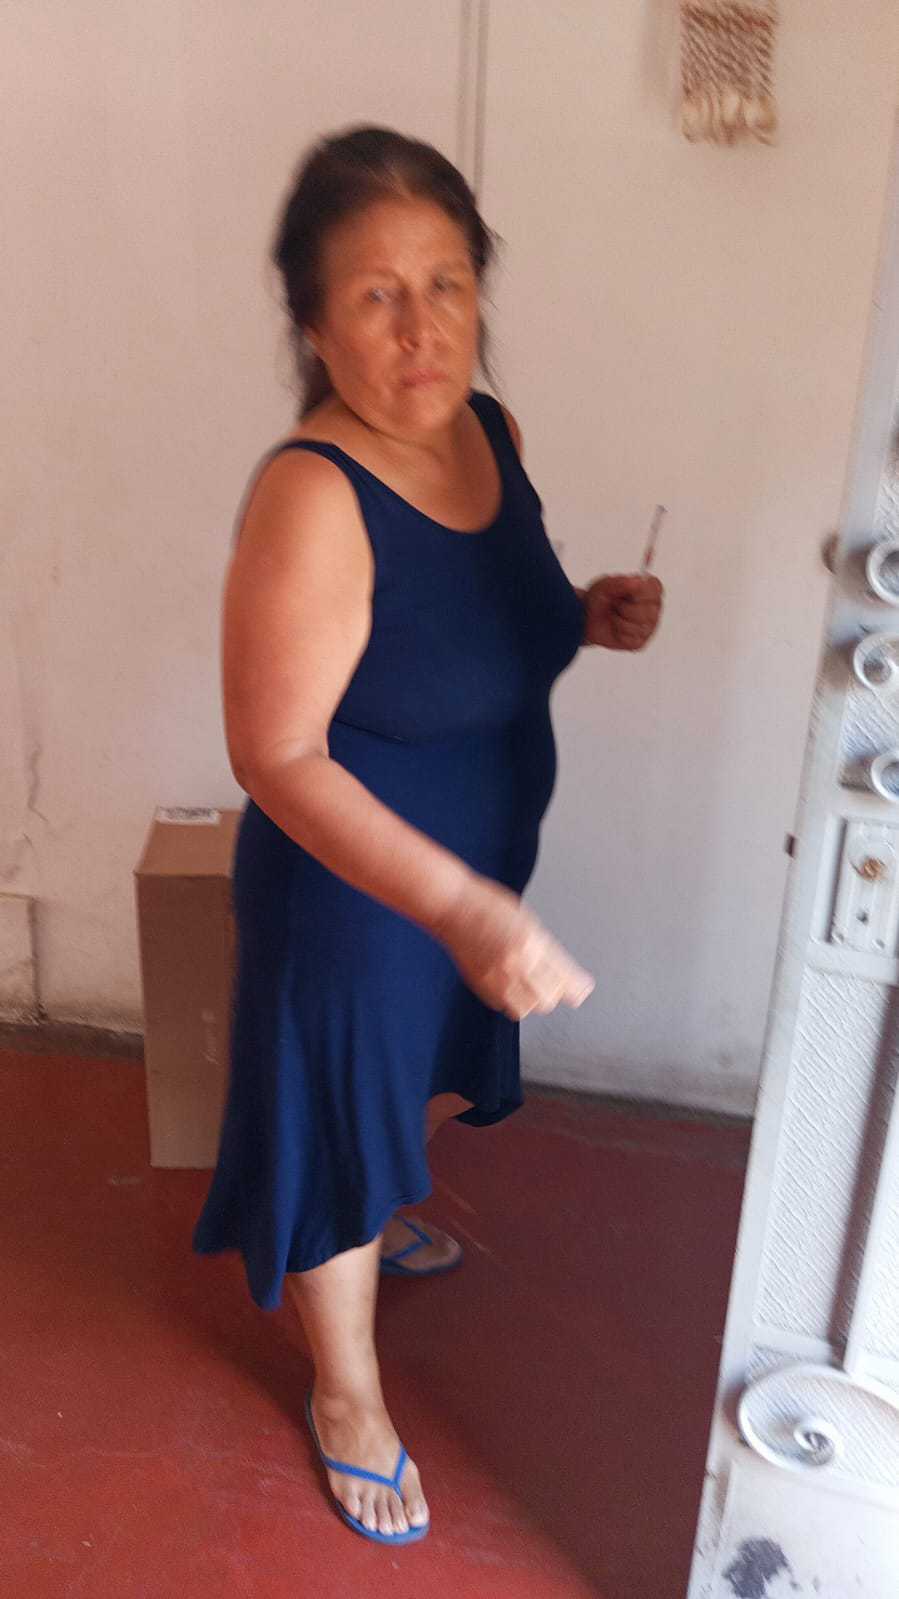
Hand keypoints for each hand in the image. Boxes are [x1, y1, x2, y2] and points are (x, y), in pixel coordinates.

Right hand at [433, 877, 594, 1020]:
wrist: (451, 906)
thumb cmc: (487, 905)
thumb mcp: (527, 920)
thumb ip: (544, 947)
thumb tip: (562, 972)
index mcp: (533, 942)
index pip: (565, 976)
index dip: (578, 987)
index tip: (583, 989)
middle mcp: (517, 963)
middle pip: (549, 997)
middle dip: (555, 991)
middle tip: (555, 983)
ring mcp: (497, 977)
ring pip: (529, 1007)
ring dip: (534, 999)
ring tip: (531, 984)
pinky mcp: (481, 985)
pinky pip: (505, 1006)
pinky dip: (512, 999)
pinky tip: (510, 984)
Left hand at [581, 573, 663, 650]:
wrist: (586, 618)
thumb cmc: (599, 600)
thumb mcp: (604, 585)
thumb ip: (621, 582)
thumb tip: (638, 582)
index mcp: (649, 590)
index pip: (656, 589)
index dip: (639, 592)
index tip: (626, 592)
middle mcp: (653, 608)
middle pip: (649, 610)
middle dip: (625, 608)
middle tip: (616, 605)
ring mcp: (648, 627)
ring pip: (639, 625)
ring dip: (619, 620)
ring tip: (614, 616)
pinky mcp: (639, 642)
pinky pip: (631, 639)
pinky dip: (618, 633)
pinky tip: (615, 629)